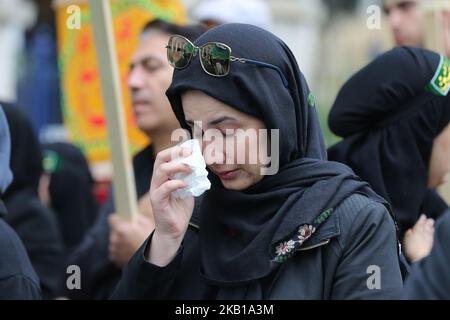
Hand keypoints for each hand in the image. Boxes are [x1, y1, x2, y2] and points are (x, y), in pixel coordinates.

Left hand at [108, 213, 154, 267]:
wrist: (152, 261)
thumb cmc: (151, 241)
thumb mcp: (147, 224)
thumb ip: (137, 218)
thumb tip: (133, 216)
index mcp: (121, 229)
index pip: (112, 218)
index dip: (118, 218)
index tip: (123, 220)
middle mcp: (115, 239)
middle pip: (114, 231)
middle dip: (122, 231)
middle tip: (133, 233)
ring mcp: (114, 250)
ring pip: (115, 242)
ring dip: (121, 242)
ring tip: (134, 244)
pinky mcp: (115, 259)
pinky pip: (117, 252)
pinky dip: (122, 251)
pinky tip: (132, 251)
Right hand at [148, 146, 194, 265]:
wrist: (174, 230)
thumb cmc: (180, 209)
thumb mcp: (187, 189)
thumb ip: (190, 177)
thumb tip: (200, 164)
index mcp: (163, 176)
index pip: (165, 156)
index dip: (176, 150)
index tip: (191, 148)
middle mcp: (157, 181)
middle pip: (160, 159)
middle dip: (175, 153)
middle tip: (190, 154)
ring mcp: (155, 190)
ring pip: (160, 171)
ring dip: (177, 166)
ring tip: (189, 168)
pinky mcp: (157, 201)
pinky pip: (163, 188)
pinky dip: (175, 184)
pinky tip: (186, 184)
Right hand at [403, 215, 434, 262]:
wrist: (419, 258)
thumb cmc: (410, 248)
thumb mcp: (405, 238)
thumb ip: (409, 231)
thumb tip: (412, 229)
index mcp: (417, 229)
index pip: (420, 222)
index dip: (421, 218)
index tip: (423, 215)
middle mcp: (425, 232)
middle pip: (427, 225)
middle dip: (428, 222)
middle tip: (429, 219)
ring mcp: (429, 238)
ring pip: (430, 230)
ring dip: (430, 227)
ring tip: (431, 224)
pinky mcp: (431, 244)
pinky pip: (432, 235)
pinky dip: (432, 233)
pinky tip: (432, 233)